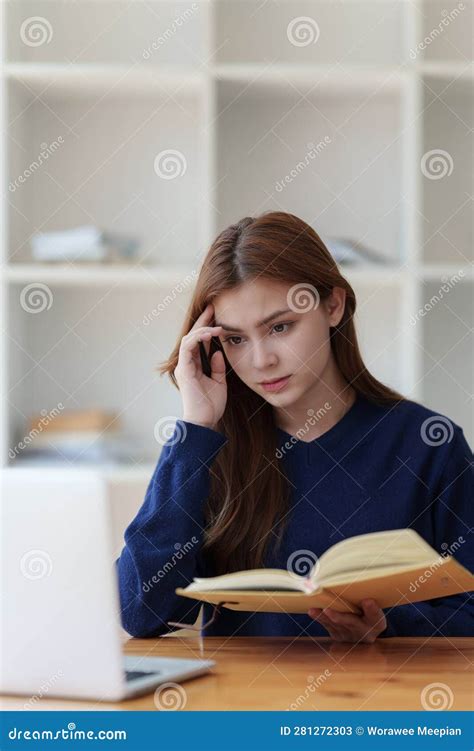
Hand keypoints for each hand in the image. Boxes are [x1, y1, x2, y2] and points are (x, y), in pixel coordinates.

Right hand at [175, 302, 227, 429]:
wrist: (205, 421)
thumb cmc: (211, 405)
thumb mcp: (219, 381)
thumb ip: (217, 366)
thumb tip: (218, 352)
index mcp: (193, 365)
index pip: (199, 341)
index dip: (207, 327)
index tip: (218, 316)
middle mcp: (186, 363)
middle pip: (193, 336)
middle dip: (203, 320)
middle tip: (214, 307)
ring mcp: (183, 366)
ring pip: (189, 338)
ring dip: (203, 328)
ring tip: (216, 322)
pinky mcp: (184, 369)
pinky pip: (188, 347)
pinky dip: (199, 337)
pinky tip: (211, 333)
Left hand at [308, 599, 386, 642]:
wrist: (364, 631)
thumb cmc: (369, 614)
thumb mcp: (375, 611)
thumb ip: (372, 608)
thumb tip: (367, 601)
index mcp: (376, 624)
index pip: (376, 617)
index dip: (372, 610)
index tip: (368, 601)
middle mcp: (363, 633)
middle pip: (351, 623)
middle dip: (339, 617)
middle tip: (328, 611)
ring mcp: (349, 636)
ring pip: (335, 625)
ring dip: (324, 617)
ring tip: (314, 611)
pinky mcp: (337, 636)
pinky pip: (328, 627)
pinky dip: (320, 618)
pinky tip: (313, 612)